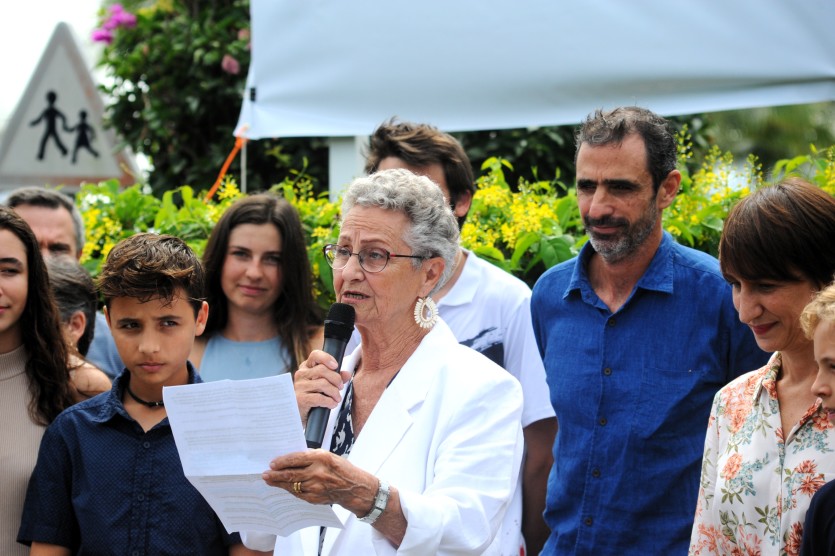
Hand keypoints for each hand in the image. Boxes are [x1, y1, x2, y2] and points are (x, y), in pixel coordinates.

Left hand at [262, 449, 376, 515]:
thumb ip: (310, 457)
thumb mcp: (328, 456)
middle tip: (265, 474)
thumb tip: (290, 459)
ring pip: (292, 485)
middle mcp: (317, 472)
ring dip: (279, 483)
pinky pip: (298, 494)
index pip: (295, 458)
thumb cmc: (341, 469)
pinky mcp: (315, 498)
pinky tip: (284, 487)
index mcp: (321, 458)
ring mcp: (316, 487)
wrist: (354, 487)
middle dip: (275, 474)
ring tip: (270, 480)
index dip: (282, 461)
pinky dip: (290, 490)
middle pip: (290, 474)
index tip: (272, 463)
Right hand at [293, 350, 351, 425]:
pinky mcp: (300, 399)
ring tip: (337, 398)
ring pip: (323, 384)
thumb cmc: (312, 397)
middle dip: (336, 379)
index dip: (327, 358)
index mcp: (306, 367)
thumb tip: (347, 374)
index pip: (315, 355)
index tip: (336, 366)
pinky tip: (332, 404)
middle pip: (322, 370)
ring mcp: (299, 386)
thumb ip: (335, 378)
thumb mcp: (324, 386)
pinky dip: (330, 402)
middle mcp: (301, 374)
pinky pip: (319, 398)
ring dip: (334, 392)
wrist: (298, 415)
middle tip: (340, 387)